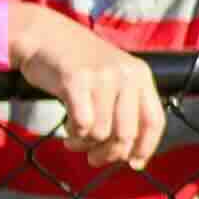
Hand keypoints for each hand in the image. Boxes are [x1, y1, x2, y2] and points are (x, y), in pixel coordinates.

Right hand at [3, 4, 167, 173]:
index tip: (133, 164)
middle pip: (127, 133)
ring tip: (75, 141)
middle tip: (94, 159)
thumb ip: (125, 108)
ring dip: (86, 145)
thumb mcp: (112, 79)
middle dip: (110, 154)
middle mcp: (126, 75)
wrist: (44, 34)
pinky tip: (68, 133)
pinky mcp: (76, 80)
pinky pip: (82, 123)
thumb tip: (133, 157)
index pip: (154, 121)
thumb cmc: (77, 65)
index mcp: (140, 76)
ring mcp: (102, 77)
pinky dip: (75, 136)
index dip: (146, 147)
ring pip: (102, 132)